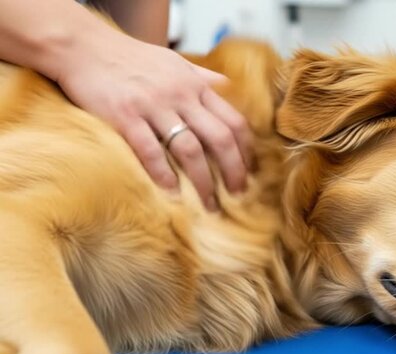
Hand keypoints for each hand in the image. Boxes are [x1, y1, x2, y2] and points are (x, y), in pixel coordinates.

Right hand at [54, 33, 253, 210]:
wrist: (85, 47)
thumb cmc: (132, 57)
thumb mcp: (175, 61)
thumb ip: (202, 76)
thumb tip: (227, 85)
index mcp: (196, 86)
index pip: (234, 121)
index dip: (246, 150)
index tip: (249, 171)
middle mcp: (180, 96)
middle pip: (219, 138)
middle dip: (233, 170)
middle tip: (237, 194)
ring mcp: (153, 106)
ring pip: (189, 149)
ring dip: (203, 181)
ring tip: (208, 203)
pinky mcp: (125, 116)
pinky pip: (149, 150)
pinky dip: (162, 174)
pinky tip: (171, 192)